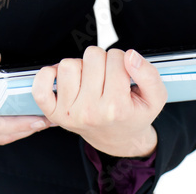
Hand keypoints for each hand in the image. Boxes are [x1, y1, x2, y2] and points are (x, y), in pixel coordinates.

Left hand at [32, 46, 166, 157]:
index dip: (122, 61)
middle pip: (92, 55)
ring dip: (81, 67)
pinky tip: (63, 80)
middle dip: (102, 62)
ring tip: (90, 81)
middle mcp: (90, 111)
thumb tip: (130, 55)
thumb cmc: (133, 115)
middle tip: (107, 79)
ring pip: (69, 64)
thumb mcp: (155, 98)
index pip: (116, 57)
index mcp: (116, 108)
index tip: (124, 76)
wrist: (118, 140)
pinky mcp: (54, 113)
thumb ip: (149, 74)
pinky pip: (40, 86)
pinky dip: (48, 75)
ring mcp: (69, 113)